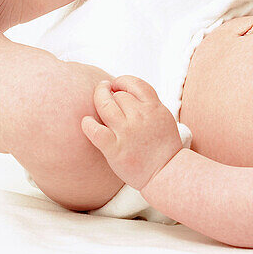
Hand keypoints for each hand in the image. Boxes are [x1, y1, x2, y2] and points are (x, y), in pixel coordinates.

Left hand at [81, 75, 183, 190]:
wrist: (166, 172)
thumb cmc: (164, 147)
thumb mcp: (164, 118)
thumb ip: (149, 104)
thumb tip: (128, 92)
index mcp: (154, 108)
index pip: (134, 84)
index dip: (122, 81)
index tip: (116, 85)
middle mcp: (140, 117)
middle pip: (118, 95)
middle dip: (111, 93)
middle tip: (105, 93)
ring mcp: (127, 132)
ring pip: (104, 105)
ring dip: (98, 98)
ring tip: (97, 99)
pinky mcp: (115, 148)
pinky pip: (95, 130)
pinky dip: (87, 124)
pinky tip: (86, 122)